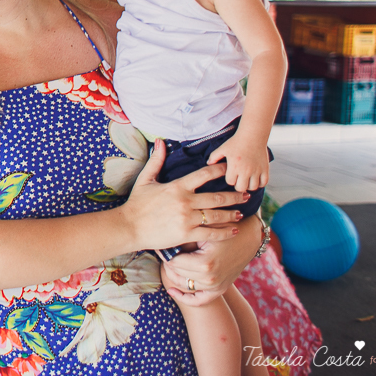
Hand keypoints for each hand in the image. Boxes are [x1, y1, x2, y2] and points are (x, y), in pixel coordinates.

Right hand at [120, 140, 250, 249]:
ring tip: (241, 212)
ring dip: (232, 213)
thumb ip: (156, 160)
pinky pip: (211, 233)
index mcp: (177, 186)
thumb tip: (159, 141)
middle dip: (234, 195)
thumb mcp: (146, 179)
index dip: (219, 171)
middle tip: (246, 194)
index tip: (229, 170)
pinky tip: (232, 230)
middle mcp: (185, 201)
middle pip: (217, 197)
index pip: (204, 175)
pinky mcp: (187, 234)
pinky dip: (224, 232)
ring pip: (217, 215)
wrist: (129, 226)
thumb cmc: (137, 203)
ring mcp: (187, 218)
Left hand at [164, 215, 262, 306]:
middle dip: (167, 262)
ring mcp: (216, 286)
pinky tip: (171, 291)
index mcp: (204, 263)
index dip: (163, 252)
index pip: (173, 262)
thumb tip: (160, 241)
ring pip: (183, 285)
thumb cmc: (223, 227)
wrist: (247, 236)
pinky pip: (199, 300)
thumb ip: (183, 238)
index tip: (157, 245)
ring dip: (172, 275)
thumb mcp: (202, 230)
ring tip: (167, 262)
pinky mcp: (220, 289)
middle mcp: (210, 278)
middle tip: (161, 251)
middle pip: (176, 274)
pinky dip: (185, 298)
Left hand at [207, 134, 269, 191]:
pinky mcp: (265, 169)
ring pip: (253, 187)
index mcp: (234, 166)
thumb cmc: (236, 142)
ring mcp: (257, 170)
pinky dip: (260, 183)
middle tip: (239, 180)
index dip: (230, 179)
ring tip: (247, 180)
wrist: (253, 135)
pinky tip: (256, 179)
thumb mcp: (223, 148)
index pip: (230, 182)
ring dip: (249, 185)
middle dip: (238, 185)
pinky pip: (264, 183)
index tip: (231, 174)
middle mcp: (246, 170)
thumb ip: (214, 156)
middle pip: (241, 188)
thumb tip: (208, 163)